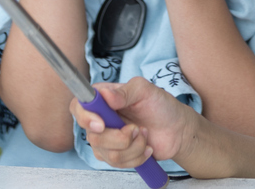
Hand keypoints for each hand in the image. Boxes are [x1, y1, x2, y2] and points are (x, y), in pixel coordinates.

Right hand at [70, 79, 194, 168]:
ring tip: (144, 134)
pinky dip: (137, 156)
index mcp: (103, 99)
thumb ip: (124, 92)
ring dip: (133, 146)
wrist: (176, 129)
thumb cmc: (160, 105)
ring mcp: (106, 139)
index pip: (78, 107)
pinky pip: (117, 163)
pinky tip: (146, 146)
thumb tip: (104, 94)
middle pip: (92, 136)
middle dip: (120, 137)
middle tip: (137, 128)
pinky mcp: (115, 155)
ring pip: (107, 153)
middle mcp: (100, 119)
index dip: (85, 117)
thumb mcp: (145, 90)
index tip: (101, 124)